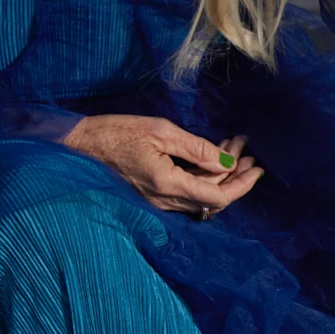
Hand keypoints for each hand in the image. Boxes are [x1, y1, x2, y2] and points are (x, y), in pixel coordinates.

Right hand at [62, 116, 263, 216]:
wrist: (78, 145)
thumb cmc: (115, 133)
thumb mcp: (159, 131)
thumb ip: (196, 148)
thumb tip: (227, 162)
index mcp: (168, 184)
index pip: (218, 196)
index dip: (242, 185)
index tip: (256, 168)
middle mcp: (165, 200)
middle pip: (213, 197)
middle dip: (235, 174)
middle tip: (245, 151)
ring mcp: (159, 202)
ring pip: (201, 196)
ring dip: (221, 175)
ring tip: (233, 150)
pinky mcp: (154, 197)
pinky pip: (188, 194)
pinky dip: (204, 178)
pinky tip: (211, 159)